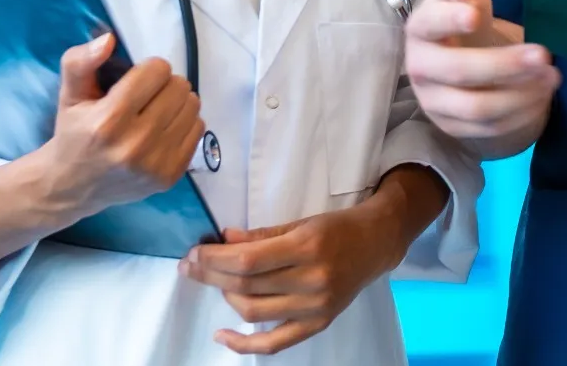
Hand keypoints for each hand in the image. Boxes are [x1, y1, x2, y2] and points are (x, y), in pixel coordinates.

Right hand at [39, 33, 203, 218]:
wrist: (72, 187)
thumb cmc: (74, 134)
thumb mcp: (69, 94)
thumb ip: (81, 62)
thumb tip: (109, 39)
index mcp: (109, 120)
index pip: (157, 71)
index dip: (147, 70)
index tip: (135, 81)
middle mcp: (135, 144)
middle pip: (179, 86)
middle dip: (164, 84)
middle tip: (146, 97)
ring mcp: (155, 164)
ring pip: (193, 106)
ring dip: (177, 103)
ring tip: (155, 111)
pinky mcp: (170, 176)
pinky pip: (199, 129)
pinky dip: (184, 124)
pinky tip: (162, 130)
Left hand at [179, 189, 415, 353]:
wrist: (376, 244)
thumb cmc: (337, 227)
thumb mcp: (300, 222)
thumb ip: (262, 235)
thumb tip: (224, 241)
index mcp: (307, 247)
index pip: (249, 260)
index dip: (215, 259)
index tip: (194, 253)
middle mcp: (312, 280)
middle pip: (247, 285)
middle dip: (211, 275)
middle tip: (190, 265)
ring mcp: (315, 307)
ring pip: (254, 311)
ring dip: (225, 297)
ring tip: (217, 283)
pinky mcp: (318, 324)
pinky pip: (274, 343)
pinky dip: (244, 344)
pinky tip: (222, 336)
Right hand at [403, 0, 559, 154]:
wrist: (456, 67)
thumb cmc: (463, 18)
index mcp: (422, 28)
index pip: (430, 24)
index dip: (450, 20)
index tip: (477, 14)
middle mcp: (421, 68)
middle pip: (461, 72)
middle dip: (505, 65)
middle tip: (545, 54)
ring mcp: (434, 103)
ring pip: (477, 107)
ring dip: (519, 94)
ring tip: (553, 78)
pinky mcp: (452, 129)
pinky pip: (488, 130)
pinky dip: (519, 116)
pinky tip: (542, 99)